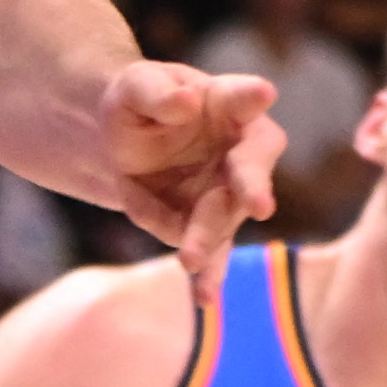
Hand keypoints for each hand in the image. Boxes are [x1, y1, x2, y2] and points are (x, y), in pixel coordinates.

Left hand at [101, 59, 283, 280]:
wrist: (123, 143)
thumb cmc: (139, 103)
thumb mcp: (135, 88)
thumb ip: (157, 92)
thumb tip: (186, 103)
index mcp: (228, 103)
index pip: (241, 96)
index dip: (252, 96)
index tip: (263, 92)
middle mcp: (240, 151)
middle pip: (249, 170)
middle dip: (252, 188)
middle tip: (259, 206)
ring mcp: (227, 194)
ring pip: (223, 218)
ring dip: (208, 239)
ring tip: (190, 259)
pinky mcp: (206, 228)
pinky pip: (211, 254)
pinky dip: (207, 276)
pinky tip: (204, 298)